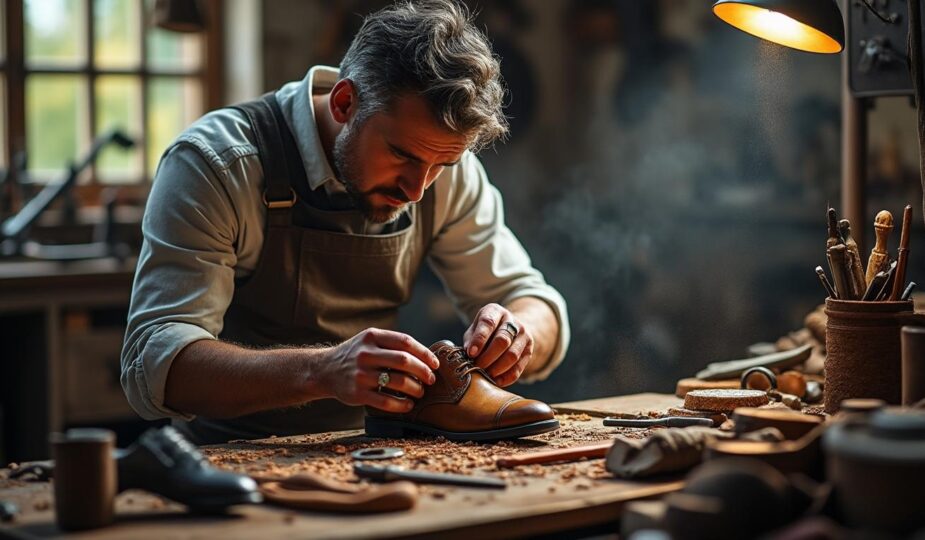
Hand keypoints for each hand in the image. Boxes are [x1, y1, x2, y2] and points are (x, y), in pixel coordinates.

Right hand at [322, 329, 439, 412]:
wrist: (324, 370)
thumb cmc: (355, 355)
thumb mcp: (369, 340)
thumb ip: (392, 344)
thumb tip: (426, 357)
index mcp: (371, 336)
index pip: (405, 342)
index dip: (424, 353)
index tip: (435, 364)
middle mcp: (365, 353)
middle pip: (404, 361)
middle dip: (423, 371)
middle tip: (431, 379)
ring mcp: (361, 374)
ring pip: (398, 382)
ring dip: (415, 389)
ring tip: (420, 392)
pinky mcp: (357, 394)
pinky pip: (386, 402)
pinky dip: (402, 405)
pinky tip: (408, 405)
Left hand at [463, 303, 534, 386]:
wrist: (509, 329)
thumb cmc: (485, 332)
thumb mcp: (474, 330)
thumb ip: (471, 341)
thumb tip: (468, 357)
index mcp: (495, 311)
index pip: (488, 323)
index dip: (479, 339)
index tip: (471, 354)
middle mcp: (512, 320)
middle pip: (502, 340)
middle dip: (488, 357)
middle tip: (477, 367)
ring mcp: (523, 334)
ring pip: (512, 355)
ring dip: (497, 368)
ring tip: (486, 375)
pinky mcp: (529, 349)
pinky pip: (519, 367)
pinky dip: (507, 377)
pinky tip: (496, 381)